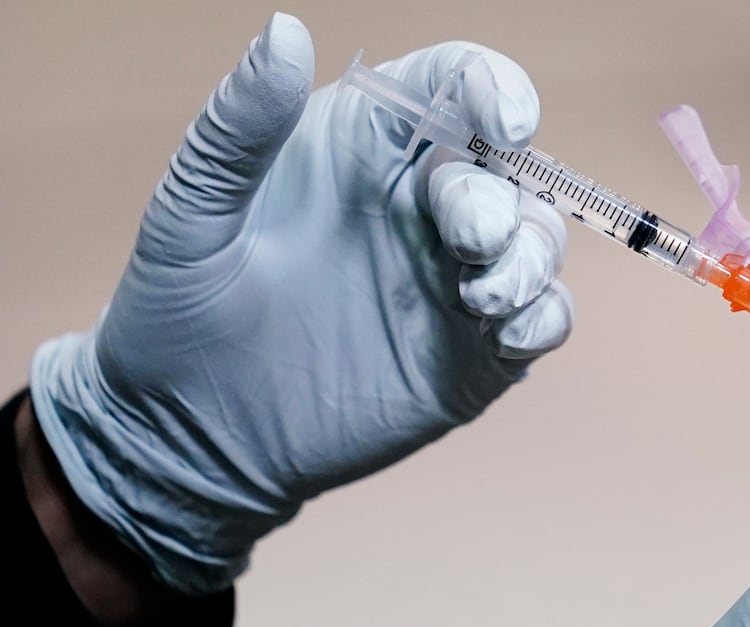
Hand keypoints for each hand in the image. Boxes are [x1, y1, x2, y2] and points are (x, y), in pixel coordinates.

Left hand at [29, 14, 571, 592]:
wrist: (189, 436)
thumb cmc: (178, 316)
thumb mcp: (191, 217)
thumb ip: (238, 129)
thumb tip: (285, 30)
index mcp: (362, 150)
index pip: (452, 87)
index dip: (495, 87)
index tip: (502, 120)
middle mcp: (420, 205)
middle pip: (508, 169)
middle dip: (501, 196)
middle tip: (468, 240)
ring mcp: (453, 280)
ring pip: (538, 239)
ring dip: (530, 256)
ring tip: (481, 298)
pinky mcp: (473, 354)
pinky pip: (544, 318)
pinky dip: (544, 317)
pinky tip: (503, 337)